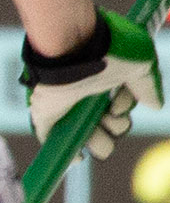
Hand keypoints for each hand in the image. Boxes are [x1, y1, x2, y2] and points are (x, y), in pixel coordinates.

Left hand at [24, 7, 160, 160]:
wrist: (73, 44)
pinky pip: (55, 143)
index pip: (120, 110)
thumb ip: (148, 86)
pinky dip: (69, 155)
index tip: (119, 104)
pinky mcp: (47, 118)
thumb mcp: (141, 64)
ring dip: (101, 143)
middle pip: (109, 128)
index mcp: (107, 83)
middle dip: (117, 128)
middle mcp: (88, 97)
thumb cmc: (109, 49)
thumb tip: (156, 105)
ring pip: (89, 139)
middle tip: (110, 114)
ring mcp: (68, 108)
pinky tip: (78, 158)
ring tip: (99, 126)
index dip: (124, 111)